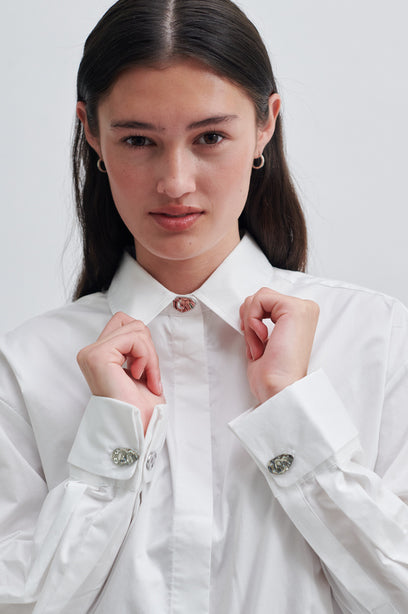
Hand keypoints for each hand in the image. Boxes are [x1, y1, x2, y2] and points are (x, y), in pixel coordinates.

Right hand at [77, 312, 164, 432]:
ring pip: (135, 329)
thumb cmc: (140, 408)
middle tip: (148, 375)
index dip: (143, 343)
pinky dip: (146, 357)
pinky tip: (138, 376)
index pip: (124, 323)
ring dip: (149, 355)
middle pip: (130, 322)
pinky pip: (134, 338)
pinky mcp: (98, 357)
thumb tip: (140, 326)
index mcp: (98, 355)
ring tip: (144, 377)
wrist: (138, 431)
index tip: (147, 371)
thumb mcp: (139, 367)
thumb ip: (133, 345)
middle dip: (148, 347)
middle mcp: (89, 353)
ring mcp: (91, 354)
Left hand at [239, 288, 318, 402]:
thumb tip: (246, 309)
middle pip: (261, 296)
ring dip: (250, 323)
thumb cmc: (273, 374)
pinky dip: (252, 320)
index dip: (252, 319)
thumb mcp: (264, 340)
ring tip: (260, 345)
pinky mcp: (294, 308)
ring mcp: (303, 308)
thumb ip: (260, 321)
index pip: (266, 302)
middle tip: (258, 345)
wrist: (280, 388)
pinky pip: (259, 300)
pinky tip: (262, 338)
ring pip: (259, 297)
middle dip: (250, 320)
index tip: (257, 341)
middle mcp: (305, 310)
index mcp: (300, 317)